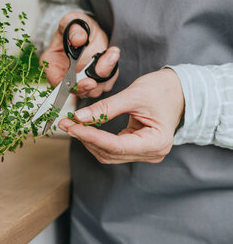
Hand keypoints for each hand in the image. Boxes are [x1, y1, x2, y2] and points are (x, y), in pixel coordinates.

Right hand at [40, 12, 119, 97]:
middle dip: (96, 78)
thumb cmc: (73, 27)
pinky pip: (106, 82)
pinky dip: (112, 71)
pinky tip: (112, 55)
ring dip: (106, 73)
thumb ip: (73, 29)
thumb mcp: (70, 21)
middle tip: (108, 58)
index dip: (75, 86)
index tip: (90, 82)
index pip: (61, 85)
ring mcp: (81, 80)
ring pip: (96, 89)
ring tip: (112, 53)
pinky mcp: (94, 79)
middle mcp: (65, 77)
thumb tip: (79, 40)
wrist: (83, 30)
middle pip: (81, 90)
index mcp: (53, 66)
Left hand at [58, 69, 184, 163]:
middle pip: (109, 153)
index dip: (90, 137)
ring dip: (88, 140)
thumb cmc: (162, 90)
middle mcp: (151, 153)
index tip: (71, 126)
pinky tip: (83, 128)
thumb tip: (79, 117)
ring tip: (71, 124)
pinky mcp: (136, 148)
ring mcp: (144, 153)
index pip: (116, 146)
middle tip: (66, 123)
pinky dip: (95, 139)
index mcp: (156, 142)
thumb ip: (106, 108)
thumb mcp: (133, 95)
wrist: (179, 90)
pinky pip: (111, 149)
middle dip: (85, 138)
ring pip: (107, 154)